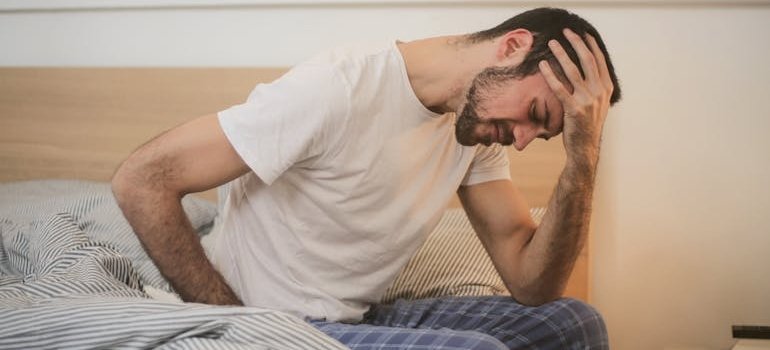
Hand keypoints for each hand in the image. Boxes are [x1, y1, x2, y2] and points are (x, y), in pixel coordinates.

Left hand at [538, 28, 613, 159]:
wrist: (585, 148)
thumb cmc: (587, 125)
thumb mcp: (598, 104)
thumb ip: (595, 87)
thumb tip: (587, 71)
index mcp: (606, 88)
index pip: (599, 61)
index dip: (590, 45)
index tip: (582, 33)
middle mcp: (599, 92)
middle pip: (587, 61)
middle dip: (576, 43)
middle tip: (566, 32)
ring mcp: (588, 101)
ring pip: (573, 71)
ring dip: (561, 54)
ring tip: (552, 43)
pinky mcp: (574, 110)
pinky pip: (560, 88)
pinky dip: (550, 75)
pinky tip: (543, 65)